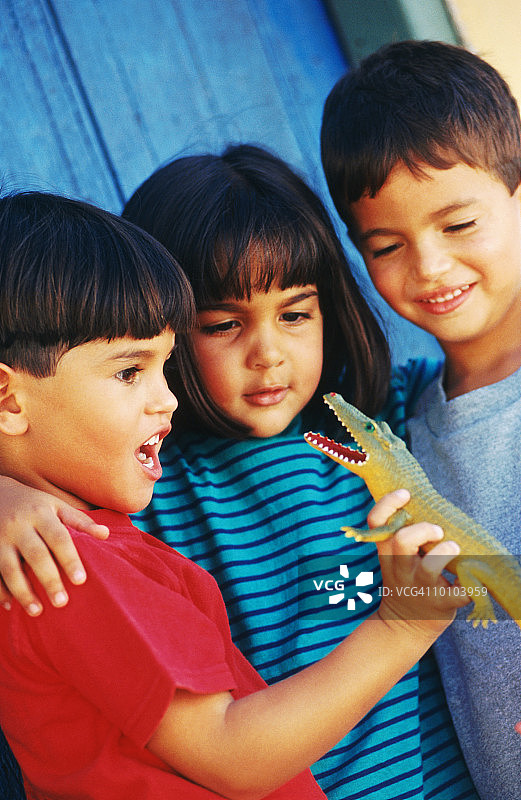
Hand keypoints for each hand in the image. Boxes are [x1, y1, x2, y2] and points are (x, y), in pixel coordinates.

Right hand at [0, 477, 107, 614]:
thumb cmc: (34, 504)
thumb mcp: (56, 505)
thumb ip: (80, 521)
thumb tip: (106, 534)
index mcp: (41, 513)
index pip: (58, 538)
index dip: (70, 559)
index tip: (81, 580)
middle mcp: (19, 526)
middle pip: (35, 555)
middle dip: (49, 579)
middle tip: (61, 602)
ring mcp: (0, 538)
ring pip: (9, 568)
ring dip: (23, 592)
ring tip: (37, 611)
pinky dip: (0, 591)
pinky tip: (10, 606)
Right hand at [370, 490, 469, 635]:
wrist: (405, 624)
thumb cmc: (405, 578)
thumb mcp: (393, 558)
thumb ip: (401, 534)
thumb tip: (423, 499)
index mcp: (387, 552)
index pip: (376, 523)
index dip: (387, 504)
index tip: (405, 493)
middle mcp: (401, 568)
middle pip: (402, 541)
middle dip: (423, 529)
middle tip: (438, 530)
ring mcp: (420, 587)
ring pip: (428, 568)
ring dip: (443, 554)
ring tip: (453, 547)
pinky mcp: (440, 604)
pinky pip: (456, 594)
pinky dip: (467, 587)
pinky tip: (470, 580)